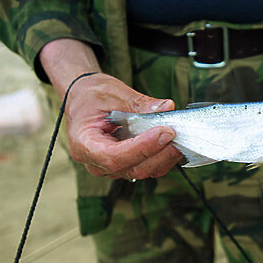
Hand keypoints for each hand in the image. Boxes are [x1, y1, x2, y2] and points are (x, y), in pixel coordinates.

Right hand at [40, 39, 182, 179]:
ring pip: (143, 170)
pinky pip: (148, 167)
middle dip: (159, 152)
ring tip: (180, 136)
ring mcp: (111, 167)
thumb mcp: (111, 92)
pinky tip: (174, 142)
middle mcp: (96, 163)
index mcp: (83, 144)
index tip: (165, 132)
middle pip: (132, 168)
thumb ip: (138, 103)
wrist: (83, 99)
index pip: (114, 156)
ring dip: (165, 156)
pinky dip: (163, 156)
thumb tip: (166, 108)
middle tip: (178, 132)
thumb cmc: (90, 96)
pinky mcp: (125, 165)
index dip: (142, 148)